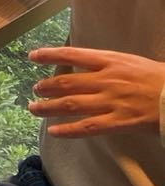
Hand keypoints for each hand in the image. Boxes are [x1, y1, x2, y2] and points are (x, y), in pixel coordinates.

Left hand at [27, 48, 164, 137]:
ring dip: (48, 107)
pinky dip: (68, 129)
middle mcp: (107, 79)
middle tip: (34, 90)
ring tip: (33, 109)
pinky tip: (54, 131)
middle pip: (67, 82)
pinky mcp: (119, 121)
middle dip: (46, 87)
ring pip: (72, 104)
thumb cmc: (158, 78)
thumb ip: (107, 64)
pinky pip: (88, 126)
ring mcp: (112, 101)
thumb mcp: (131, 61)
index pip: (72, 54)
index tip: (32, 57)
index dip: (49, 55)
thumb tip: (86, 66)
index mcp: (110, 60)